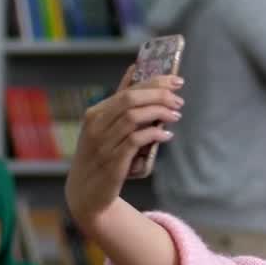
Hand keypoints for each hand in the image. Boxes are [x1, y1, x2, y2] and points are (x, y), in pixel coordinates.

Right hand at [65, 65, 183, 233]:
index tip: (177, 81)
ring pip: (132, 117)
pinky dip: (153, 135)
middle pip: (130, 99)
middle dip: (158, 95)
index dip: (154, 83)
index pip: (127, 90)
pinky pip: (134, 141)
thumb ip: (120, 103)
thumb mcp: (106, 128)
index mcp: (95, 113)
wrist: (86, 194)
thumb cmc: (101, 156)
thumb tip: (134, 70)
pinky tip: (166, 136)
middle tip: (178, 101)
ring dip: (158, 113)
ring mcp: (102, 143)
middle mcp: (96, 125)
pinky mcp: (112, 161)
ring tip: (175, 116)